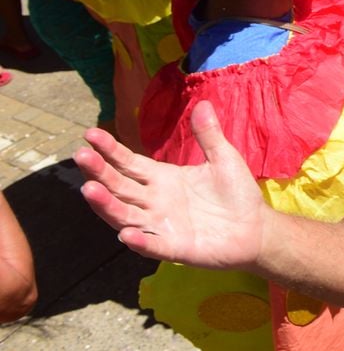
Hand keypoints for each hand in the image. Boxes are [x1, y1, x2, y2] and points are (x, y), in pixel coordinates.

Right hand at [75, 101, 268, 269]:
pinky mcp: (176, 247)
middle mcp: (155, 202)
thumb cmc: (236, 193)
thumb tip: (201, 103)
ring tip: (88, 189)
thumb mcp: (223, 158)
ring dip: (107, 204)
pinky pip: (153, 244)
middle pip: (120, 186)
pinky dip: (140, 240)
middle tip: (80, 155)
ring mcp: (162, 226)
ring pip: (126, 215)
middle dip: (100, 172)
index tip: (90, 133)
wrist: (256, 228)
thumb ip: (208, 135)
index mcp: (163, 179)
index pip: (129, 163)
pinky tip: (126, 233)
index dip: (110, 150)